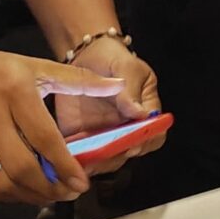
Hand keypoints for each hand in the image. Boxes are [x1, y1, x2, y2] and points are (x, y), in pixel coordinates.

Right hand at [0, 49, 139, 205]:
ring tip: (52, 195)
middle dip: (51, 188)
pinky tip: (26, 192)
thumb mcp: (33, 66)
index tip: (82, 182)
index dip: (65, 165)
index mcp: (15, 93)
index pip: (44, 138)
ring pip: (3, 183)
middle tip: (70, 193)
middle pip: (23, 167)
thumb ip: (77, 80)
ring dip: (32, 196)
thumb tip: (117, 87)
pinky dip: (9, 196)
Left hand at [52, 35, 163, 169]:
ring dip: (94, 163)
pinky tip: (64, 157)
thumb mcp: (126, 67)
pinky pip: (79, 153)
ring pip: (104, 158)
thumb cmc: (112, 58)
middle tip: (101, 155)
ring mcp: (103, 135)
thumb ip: (130, 89)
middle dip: (115, 157)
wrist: (84, 55)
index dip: (146, 142)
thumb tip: (141, 114)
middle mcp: (126, 128)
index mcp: (144, 112)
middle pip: (127, 152)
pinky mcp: (80, 136)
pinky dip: (73, 158)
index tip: (133, 143)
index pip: (154, 135)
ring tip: (81, 162)